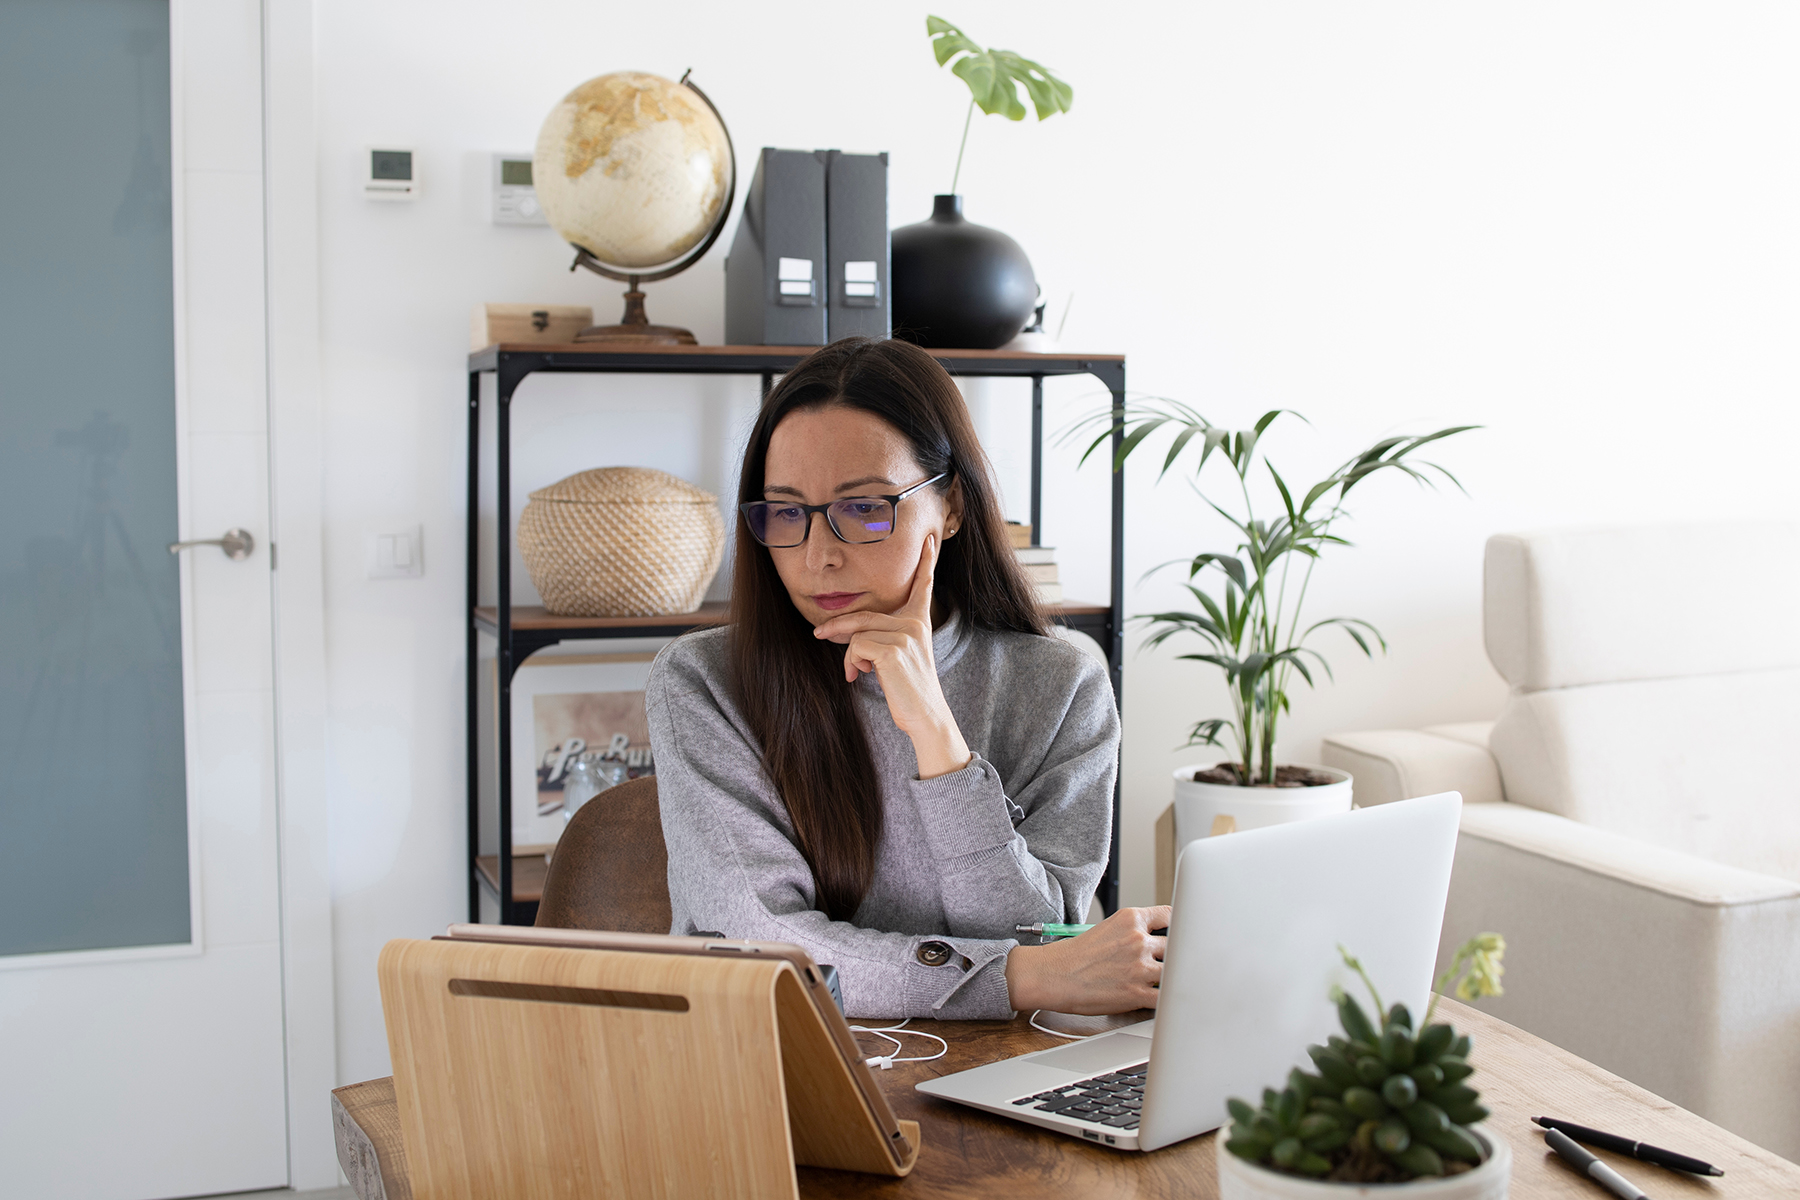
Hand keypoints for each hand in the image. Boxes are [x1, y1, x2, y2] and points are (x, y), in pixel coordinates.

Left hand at [812, 535, 971, 778]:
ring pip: (858, 631)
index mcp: (920, 621)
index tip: (930, 540)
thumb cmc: (908, 689)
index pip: (923, 585)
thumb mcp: (896, 657)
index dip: (926, 562)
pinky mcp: (893, 649)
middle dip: (838, 626)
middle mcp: (915, 622)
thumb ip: (880, 637)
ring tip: (857, 672)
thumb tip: (843, 632)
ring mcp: (906, 633)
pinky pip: (857, 646)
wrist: (925, 715)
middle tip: (818, 635)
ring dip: (849, 654)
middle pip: (865, 615)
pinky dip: (852, 662)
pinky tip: (862, 675)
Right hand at [1004, 906, 1170, 1014]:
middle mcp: (1138, 940)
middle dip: (1174, 956)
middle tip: (1171, 963)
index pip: (1170, 916)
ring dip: (1171, 978)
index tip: (1183, 934)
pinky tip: (1164, 1000)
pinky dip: (1168, 1000)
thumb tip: (1154, 940)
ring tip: (1166, 982)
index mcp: (1131, 919)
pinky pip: (1167, 997)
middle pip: (1176, 945)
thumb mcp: (1107, 928)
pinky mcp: (1138, 992)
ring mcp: (1140, 967)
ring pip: (1175, 971)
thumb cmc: (1075, 955)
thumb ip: (1133, 931)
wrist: (1054, 975)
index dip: (1178, 927)